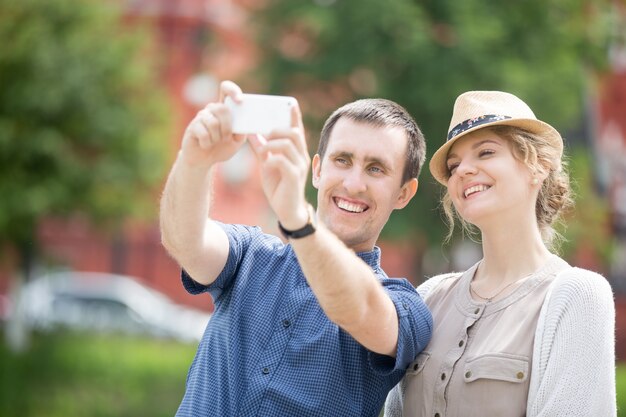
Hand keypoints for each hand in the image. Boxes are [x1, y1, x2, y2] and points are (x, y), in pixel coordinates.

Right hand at [179, 80, 246, 167]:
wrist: (204, 161)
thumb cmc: (221, 148)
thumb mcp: (237, 142)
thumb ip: (242, 132)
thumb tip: (244, 124)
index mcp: (223, 109)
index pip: (225, 89)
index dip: (233, 90)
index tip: (240, 101)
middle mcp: (211, 110)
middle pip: (222, 108)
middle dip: (227, 127)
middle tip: (226, 138)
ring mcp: (200, 117)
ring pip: (213, 123)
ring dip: (217, 138)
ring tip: (214, 143)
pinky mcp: (192, 126)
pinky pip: (204, 133)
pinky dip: (207, 143)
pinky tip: (205, 145)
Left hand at [248, 104, 310, 229]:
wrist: (286, 210)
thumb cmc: (278, 186)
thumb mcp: (267, 164)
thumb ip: (262, 149)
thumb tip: (252, 134)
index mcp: (296, 152)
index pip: (297, 129)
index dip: (294, 115)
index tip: (290, 103)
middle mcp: (301, 157)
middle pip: (293, 133)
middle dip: (277, 129)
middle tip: (264, 134)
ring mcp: (299, 167)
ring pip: (288, 144)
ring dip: (272, 143)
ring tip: (261, 149)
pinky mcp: (294, 177)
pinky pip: (283, 161)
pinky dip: (272, 158)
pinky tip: (266, 162)